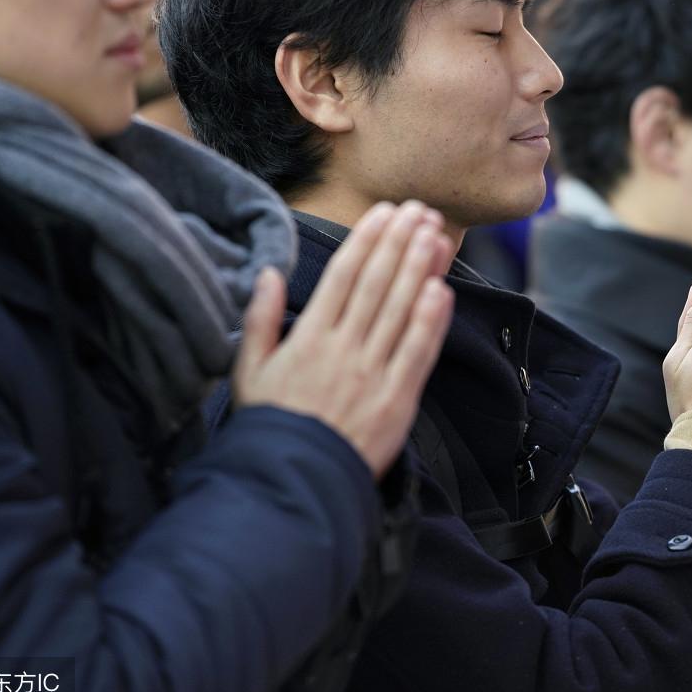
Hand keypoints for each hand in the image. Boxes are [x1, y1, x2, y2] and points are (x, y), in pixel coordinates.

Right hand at [234, 201, 455, 478]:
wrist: (291, 482)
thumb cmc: (270, 426)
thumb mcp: (248, 372)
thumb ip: (260, 320)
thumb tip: (268, 274)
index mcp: (306, 339)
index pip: (342, 278)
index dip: (366, 241)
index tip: (384, 213)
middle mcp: (341, 350)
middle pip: (376, 285)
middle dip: (399, 243)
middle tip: (420, 210)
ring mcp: (370, 375)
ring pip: (399, 311)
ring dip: (419, 269)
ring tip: (435, 235)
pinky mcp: (396, 401)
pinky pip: (416, 354)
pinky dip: (430, 321)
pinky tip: (442, 290)